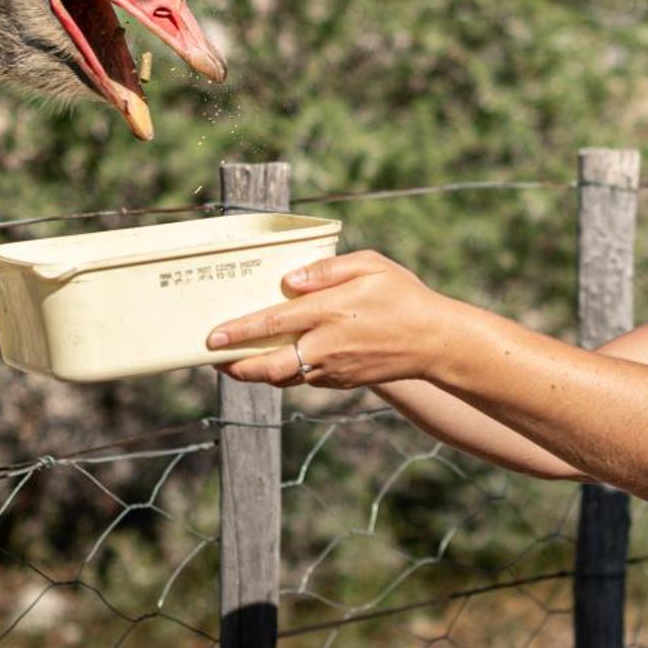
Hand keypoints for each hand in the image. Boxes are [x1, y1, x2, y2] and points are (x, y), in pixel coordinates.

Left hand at [207, 250, 455, 388]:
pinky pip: (303, 380)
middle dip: (236, 366)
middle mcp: (327, 346)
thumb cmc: (402, 295)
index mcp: (330, 312)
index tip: (213, 335)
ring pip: (283, 378)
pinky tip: (272, 362)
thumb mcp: (371, 266)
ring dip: (254, 373)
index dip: (239, 331)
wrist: (435, 341)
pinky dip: (282, 374)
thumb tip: (288, 281)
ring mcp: (334, 369)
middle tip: (212, 359)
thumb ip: (327, 270)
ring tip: (233, 363)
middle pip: (269, 366)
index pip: (273, 322)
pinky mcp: (342, 381)